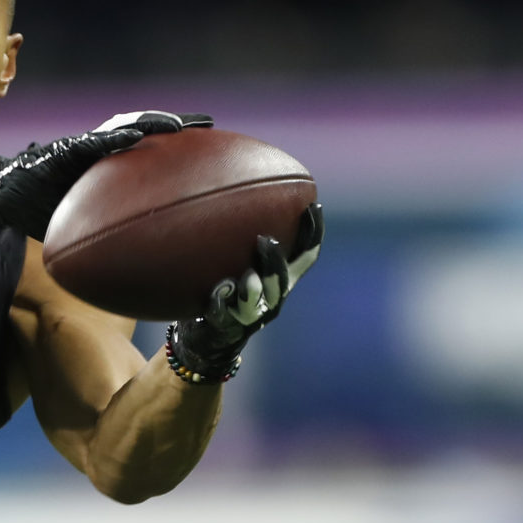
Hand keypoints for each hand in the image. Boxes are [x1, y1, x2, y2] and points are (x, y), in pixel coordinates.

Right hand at [0, 110, 211, 239]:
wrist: (7, 197)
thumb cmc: (46, 212)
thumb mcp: (85, 229)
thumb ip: (110, 238)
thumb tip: (142, 272)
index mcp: (111, 167)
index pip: (152, 152)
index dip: (181, 148)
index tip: (212, 150)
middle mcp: (102, 151)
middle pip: (147, 131)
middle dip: (178, 125)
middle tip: (210, 125)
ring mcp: (85, 147)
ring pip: (125, 127)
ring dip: (152, 124)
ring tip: (178, 126)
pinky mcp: (65, 149)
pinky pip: (93, 143)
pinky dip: (115, 139)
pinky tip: (136, 136)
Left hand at [166, 202, 323, 381]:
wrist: (208, 337)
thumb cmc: (224, 289)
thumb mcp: (237, 262)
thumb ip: (240, 237)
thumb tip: (230, 185)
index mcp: (281, 279)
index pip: (305, 255)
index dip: (312, 233)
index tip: (313, 206)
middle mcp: (273, 297)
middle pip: (284, 278)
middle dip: (276, 260)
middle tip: (264, 240)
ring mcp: (253, 315)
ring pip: (262, 300)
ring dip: (257, 286)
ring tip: (247, 274)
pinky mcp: (230, 327)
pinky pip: (226, 314)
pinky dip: (222, 302)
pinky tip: (219, 290)